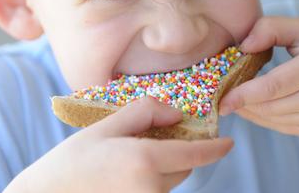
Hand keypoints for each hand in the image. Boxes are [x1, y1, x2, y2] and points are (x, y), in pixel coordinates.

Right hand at [6, 97, 232, 191]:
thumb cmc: (70, 161)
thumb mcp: (105, 127)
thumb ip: (144, 113)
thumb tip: (176, 113)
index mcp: (144, 161)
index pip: (194, 154)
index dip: (215, 148)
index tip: (228, 143)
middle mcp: (151, 189)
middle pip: (183, 167)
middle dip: (178, 151)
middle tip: (155, 138)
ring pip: (169, 182)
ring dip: (163, 168)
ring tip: (129, 158)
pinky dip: (150, 181)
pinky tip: (124, 175)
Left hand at [220, 16, 298, 138]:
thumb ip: (270, 28)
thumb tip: (243, 47)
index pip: (274, 85)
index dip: (244, 94)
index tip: (221, 98)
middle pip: (270, 105)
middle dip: (241, 103)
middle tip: (220, 97)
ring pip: (273, 119)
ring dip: (249, 111)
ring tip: (234, 99)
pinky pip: (281, 127)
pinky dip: (263, 117)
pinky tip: (254, 106)